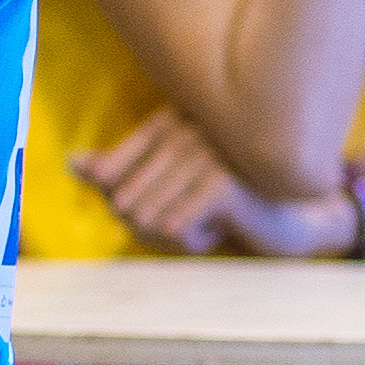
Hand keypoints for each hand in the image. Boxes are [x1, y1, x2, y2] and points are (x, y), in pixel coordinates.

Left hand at [76, 106, 354, 256]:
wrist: (289, 219)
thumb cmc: (224, 202)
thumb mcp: (168, 187)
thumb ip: (121, 173)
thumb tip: (74, 162)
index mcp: (167, 122)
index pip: (111, 174)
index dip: (128, 204)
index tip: (161, 206)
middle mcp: (185, 128)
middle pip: (125, 201)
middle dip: (149, 225)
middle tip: (187, 221)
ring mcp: (206, 152)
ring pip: (147, 218)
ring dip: (172, 236)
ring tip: (205, 223)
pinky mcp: (222, 183)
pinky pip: (176, 230)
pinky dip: (194, 242)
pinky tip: (222, 229)